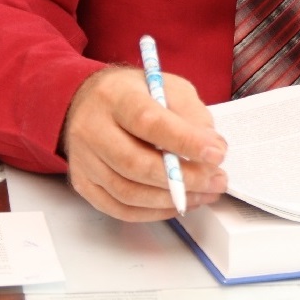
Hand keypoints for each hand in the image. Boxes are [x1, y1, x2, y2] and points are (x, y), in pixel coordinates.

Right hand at [59, 65, 228, 220]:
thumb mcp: (168, 88)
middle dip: (183, 178)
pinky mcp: (83, 183)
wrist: (88, 102)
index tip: (216, 154)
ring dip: (172, 200)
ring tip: (204, 193)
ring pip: (128, 192)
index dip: (185, 141)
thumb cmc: (134, 95)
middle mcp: (92, 128)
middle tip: (216, 180)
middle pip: (135, 163)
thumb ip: (192, 114)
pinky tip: (177, 203)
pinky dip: (153, 212)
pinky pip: (118, 208)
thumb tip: (213, 148)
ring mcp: (84, 159)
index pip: (148, 122)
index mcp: (116, 97)